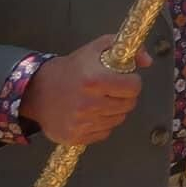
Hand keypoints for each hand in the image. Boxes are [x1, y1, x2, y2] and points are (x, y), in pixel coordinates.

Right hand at [20, 34, 149, 145]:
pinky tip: (92, 113)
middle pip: (128, 105)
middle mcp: (88, 104)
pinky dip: (103, 124)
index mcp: (94, 80)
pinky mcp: (75, 137)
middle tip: (113, 90)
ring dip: (115, 110)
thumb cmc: (72, 68)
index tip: (124, 79)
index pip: (133, 87)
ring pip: (118, 120)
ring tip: (101, 100)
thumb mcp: (97, 49)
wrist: (38, 91)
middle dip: (125, 96)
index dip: (132, 82)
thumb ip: (126, 49)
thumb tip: (147, 61)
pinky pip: (105, 133)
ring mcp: (81, 123)